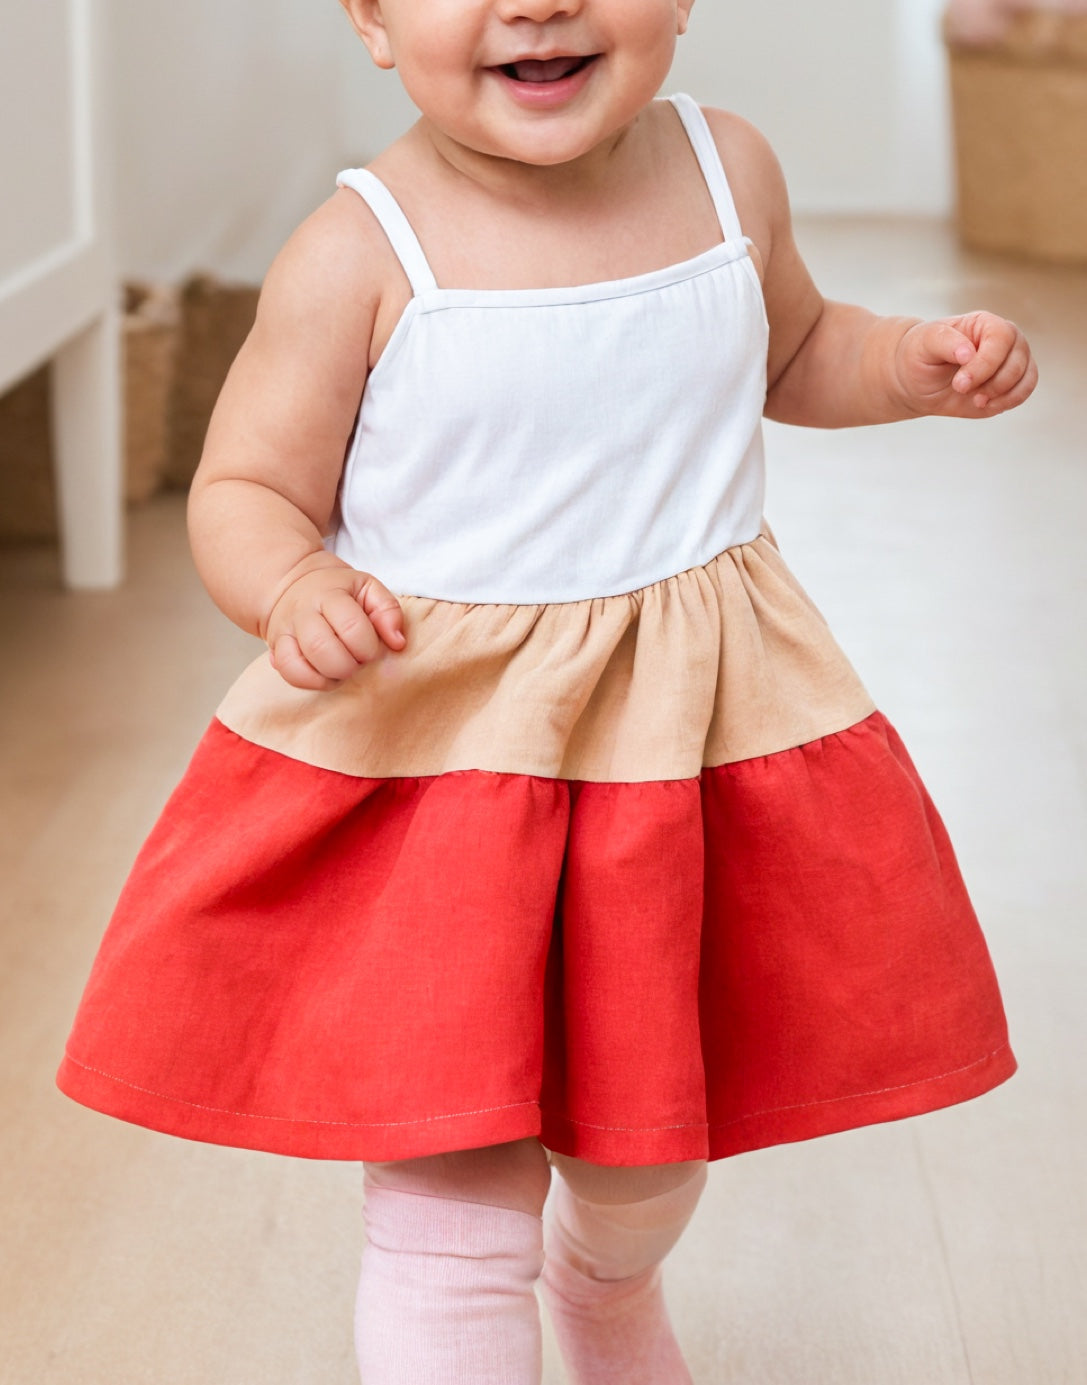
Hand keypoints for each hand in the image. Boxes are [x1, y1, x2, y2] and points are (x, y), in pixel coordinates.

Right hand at [264, 562, 405, 690]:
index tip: (372, 649)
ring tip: (343, 670)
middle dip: (348, 665)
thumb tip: (397, 642)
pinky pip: (288, 673)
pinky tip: (325, 676)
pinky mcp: (276, 649)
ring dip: (329, 676)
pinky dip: (310, 682)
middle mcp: (303, 612)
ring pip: (299, 663)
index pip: (350, 626)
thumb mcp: (368, 588)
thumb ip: (388, 610)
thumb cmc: (340, 592)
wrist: (296, 586)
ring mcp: (285, 631)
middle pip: (322, 647)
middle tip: (357, 662)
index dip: (367, 647)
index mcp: (329, 594)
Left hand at [894, 312, 1037, 418]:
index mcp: (986, 324)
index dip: (984, 364)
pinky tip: (984, 405)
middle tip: (961, 391)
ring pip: (1025, 377)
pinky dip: (1007, 402)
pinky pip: (1024, 392)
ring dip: (1000, 395)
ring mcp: (1012, 360)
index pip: (1001, 338)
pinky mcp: (1012, 383)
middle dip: (990, 384)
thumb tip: (968, 352)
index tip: (960, 384)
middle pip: (1016, 361)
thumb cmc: (922, 355)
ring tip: (974, 400)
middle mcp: (1006, 339)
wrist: (919, 380)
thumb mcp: (924, 344)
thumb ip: (945, 342)